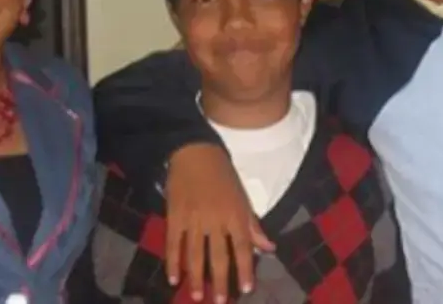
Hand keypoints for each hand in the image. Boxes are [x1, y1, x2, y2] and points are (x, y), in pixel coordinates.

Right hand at [165, 143, 274, 302]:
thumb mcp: (242, 197)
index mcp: (235, 214)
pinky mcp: (174, 217)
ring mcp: (193, 219)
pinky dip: (173, 262)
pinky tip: (174, 279)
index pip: (242, 247)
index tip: (245, 289)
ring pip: (195, 254)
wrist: (194, 152)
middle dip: (220, 281)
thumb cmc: (223, 175)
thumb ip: (253, 225)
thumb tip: (269, 248)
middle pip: (218, 256)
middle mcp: (215, 220)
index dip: (244, 269)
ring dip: (196, 277)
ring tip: (197, 296)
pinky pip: (174, 244)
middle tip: (221, 302)